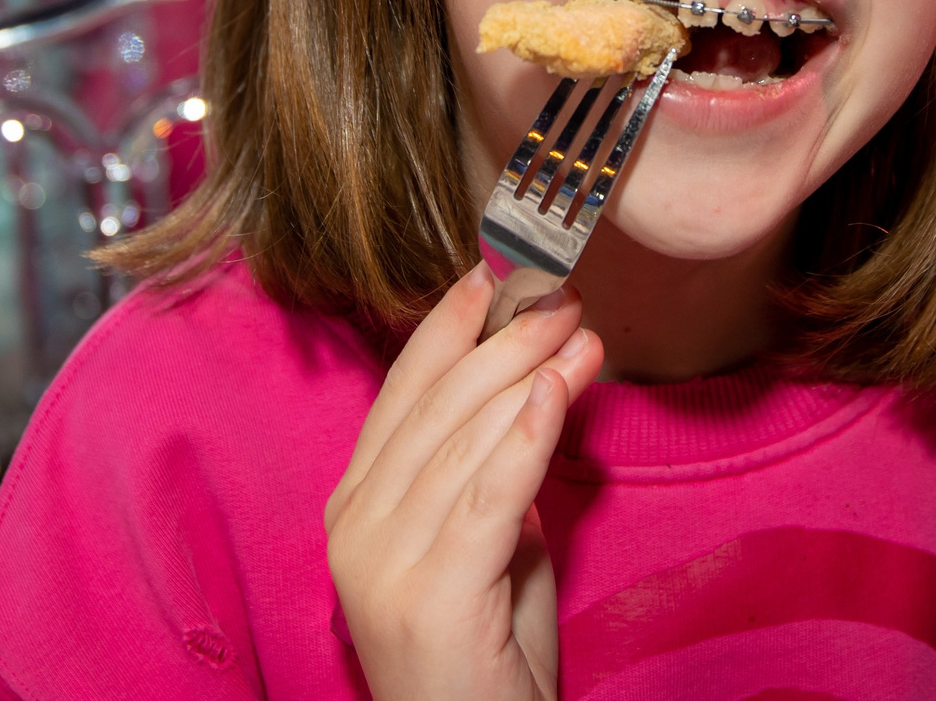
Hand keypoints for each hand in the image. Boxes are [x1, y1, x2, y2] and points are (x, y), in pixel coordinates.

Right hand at [326, 267, 603, 700]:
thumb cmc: (488, 657)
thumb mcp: (488, 545)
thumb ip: (490, 474)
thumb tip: (532, 391)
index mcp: (354, 508)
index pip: (400, 396)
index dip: (448, 330)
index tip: (492, 277)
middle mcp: (355, 529)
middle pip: (434, 408)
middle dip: (503, 342)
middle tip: (561, 297)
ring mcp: (383, 564)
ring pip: (463, 443)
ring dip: (530, 376)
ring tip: (581, 334)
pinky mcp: (432, 595)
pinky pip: (486, 498)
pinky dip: (525, 437)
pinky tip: (554, 392)